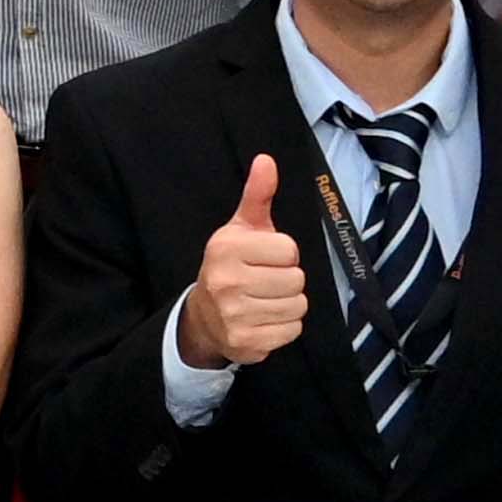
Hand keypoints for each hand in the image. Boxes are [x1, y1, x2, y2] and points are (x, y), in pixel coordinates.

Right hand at [178, 156, 309, 372]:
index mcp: (226, 248)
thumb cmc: (232, 266)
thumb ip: (258, 195)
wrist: (205, 318)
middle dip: (288, 281)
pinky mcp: (245, 342)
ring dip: (288, 304)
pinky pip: (291, 330)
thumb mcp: (241, 229)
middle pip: (296, 279)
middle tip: (266, 282)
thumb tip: (267, 160)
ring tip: (266, 301)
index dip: (284, 254)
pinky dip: (285, 327)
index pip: (289, 250)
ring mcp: (233, 315)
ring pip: (297, 305)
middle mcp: (225, 281)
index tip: (265, 259)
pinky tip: (265, 320)